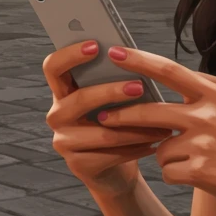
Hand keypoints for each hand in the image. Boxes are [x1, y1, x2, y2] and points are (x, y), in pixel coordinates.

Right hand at [42, 41, 172, 198]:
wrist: (114, 169)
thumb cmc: (116, 123)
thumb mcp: (112, 100)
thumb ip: (113, 80)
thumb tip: (133, 57)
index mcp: (62, 92)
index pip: (53, 67)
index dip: (70, 54)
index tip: (96, 45)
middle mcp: (57, 115)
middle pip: (79, 99)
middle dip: (112, 92)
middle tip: (140, 86)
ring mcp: (63, 142)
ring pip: (101, 131)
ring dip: (135, 126)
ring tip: (161, 122)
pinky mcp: (77, 166)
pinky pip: (110, 154)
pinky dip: (137, 147)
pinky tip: (155, 143)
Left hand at [100, 47, 215, 211]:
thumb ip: (213, 88)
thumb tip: (182, 79)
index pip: (170, 71)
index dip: (138, 61)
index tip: (114, 52)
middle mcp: (208, 114)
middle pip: (150, 110)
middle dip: (122, 115)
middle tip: (103, 117)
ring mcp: (204, 143)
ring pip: (159, 147)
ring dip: (167, 154)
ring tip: (195, 158)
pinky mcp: (201, 172)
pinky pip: (168, 171)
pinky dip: (177, 174)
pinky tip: (201, 174)